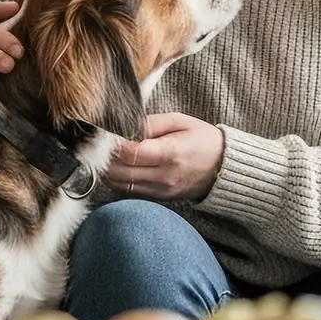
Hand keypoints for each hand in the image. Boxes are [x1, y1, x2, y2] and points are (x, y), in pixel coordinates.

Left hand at [107, 113, 224, 201]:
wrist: (224, 167)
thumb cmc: (203, 139)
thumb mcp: (180, 121)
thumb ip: (149, 122)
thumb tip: (123, 126)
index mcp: (170, 153)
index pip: (129, 152)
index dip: (111, 144)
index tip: (102, 134)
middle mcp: (164, 176)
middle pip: (119, 171)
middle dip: (103, 158)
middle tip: (96, 144)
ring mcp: (161, 190)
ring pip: (119, 184)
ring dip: (107, 170)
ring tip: (103, 155)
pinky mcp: (159, 198)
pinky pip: (128, 191)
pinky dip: (117, 179)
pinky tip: (117, 166)